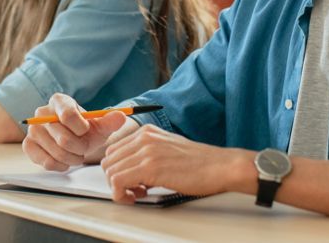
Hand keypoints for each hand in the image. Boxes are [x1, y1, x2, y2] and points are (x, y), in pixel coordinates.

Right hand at [22, 93, 132, 170]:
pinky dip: (61, 165)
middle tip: (84, 147)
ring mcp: (33, 129)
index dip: (82, 129)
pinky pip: (46, 162)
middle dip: (80, 148)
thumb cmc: (86, 131)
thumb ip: (111, 121)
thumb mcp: (101, 125)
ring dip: (72, 158)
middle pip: (64, 138)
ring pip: (57, 152)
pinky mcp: (28, 145)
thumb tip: (121, 116)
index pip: (69, 115)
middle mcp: (42, 112)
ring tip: (76, 153)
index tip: (86, 131)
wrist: (74, 140)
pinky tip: (65, 160)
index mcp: (59, 101)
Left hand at [101, 124, 253, 203]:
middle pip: (108, 161)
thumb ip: (147, 154)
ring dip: (119, 188)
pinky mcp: (150, 167)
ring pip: (110, 172)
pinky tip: (137, 197)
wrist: (220, 167)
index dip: (118, 169)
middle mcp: (144, 138)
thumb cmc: (200, 163)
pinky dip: (122, 195)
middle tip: (133, 189)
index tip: (130, 181)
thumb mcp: (168, 149)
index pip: (113, 150)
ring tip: (138, 193)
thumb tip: (130, 171)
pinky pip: (118, 182)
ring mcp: (146, 151)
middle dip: (116, 179)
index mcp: (147, 132)